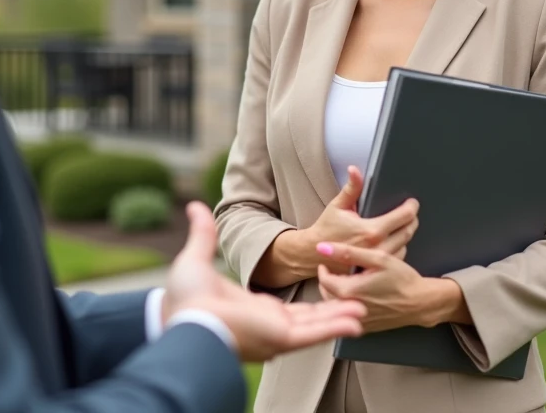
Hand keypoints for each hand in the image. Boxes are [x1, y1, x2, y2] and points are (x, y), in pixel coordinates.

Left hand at [163, 201, 366, 362]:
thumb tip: (194, 207)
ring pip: (317, 326)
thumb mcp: (197, 258)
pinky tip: (356, 324)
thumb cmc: (185, 298)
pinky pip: (314, 334)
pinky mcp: (280, 337)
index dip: (306, 300)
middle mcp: (266, 323)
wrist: (182, 318)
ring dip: (340, 317)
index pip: (286, 307)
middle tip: (356, 301)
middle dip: (332, 310)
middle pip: (309, 318)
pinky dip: (335, 329)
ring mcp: (275, 332)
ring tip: (363, 310)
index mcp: (252, 309)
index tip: (324, 285)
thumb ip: (202, 233)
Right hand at [306, 166, 419, 265]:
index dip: (412, 207)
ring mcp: (378, 260)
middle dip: (413, 220)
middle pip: (408, 231)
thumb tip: (354, 170)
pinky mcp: (375, 268)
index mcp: (372, 230)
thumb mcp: (338, 206)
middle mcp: (379, 247)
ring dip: (407, 234)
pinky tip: (395, 241)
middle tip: (412, 213)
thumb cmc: (326, 229)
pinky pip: (396, 258)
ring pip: (405, 246)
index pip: (404, 217)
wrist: (313, 254)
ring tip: (404, 225)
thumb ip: (351, 188)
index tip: (412, 203)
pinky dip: (399, 248)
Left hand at [314, 241, 435, 332]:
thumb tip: (322, 247)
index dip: (324, 269)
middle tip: (335, 270)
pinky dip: (347, 305)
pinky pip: (348, 316)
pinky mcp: (366, 327)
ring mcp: (357, 321)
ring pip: (336, 307)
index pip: (324, 280)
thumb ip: (349, 252)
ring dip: (335, 294)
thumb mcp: (378, 258)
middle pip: (326, 294)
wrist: (421, 302)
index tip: (327, 262)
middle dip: (328, 282)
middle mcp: (350, 309)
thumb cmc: (402, 279)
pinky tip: (358, 295)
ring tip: (345, 281)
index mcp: (349, 291)